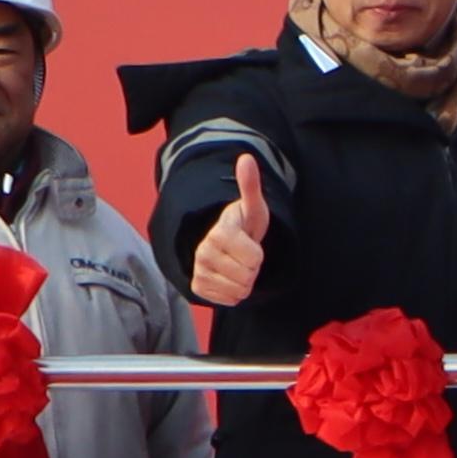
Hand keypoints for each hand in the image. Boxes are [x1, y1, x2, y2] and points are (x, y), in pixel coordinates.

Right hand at [189, 156, 270, 310]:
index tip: (250, 242)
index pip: (254, 257)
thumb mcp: (253, 207)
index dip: (259, 253)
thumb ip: (250, 186)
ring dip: (245, 281)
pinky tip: (229, 277)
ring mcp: (199, 269)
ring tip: (237, 265)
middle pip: (248, 275)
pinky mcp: (197, 286)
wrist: (226, 244)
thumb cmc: (244, 224)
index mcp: (220, 232)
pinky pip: (229, 300)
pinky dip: (235, 293)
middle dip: (252, 268)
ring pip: (239, 290)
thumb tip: (246, 158)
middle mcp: (204, 251)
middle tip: (244, 255)